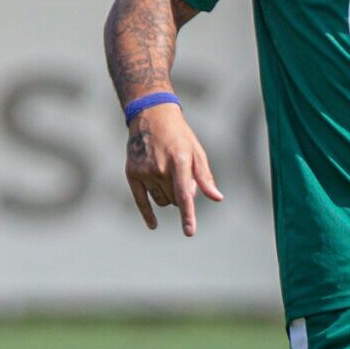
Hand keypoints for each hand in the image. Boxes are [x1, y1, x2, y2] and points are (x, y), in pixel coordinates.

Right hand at [123, 101, 222, 236]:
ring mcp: (144, 171)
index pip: (183, 194)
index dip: (187, 215)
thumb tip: (217, 198)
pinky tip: (153, 225)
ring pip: (162, 201)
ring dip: (168, 196)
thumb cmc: (179, 136)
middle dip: (181, 194)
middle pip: (175, 199)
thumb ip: (205, 177)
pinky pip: (141, 201)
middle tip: (181, 175)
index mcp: (179, 161)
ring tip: (167, 175)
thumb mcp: (196, 151)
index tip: (189, 232)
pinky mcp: (132, 174)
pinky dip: (148, 214)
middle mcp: (160, 168)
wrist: (151, 116)